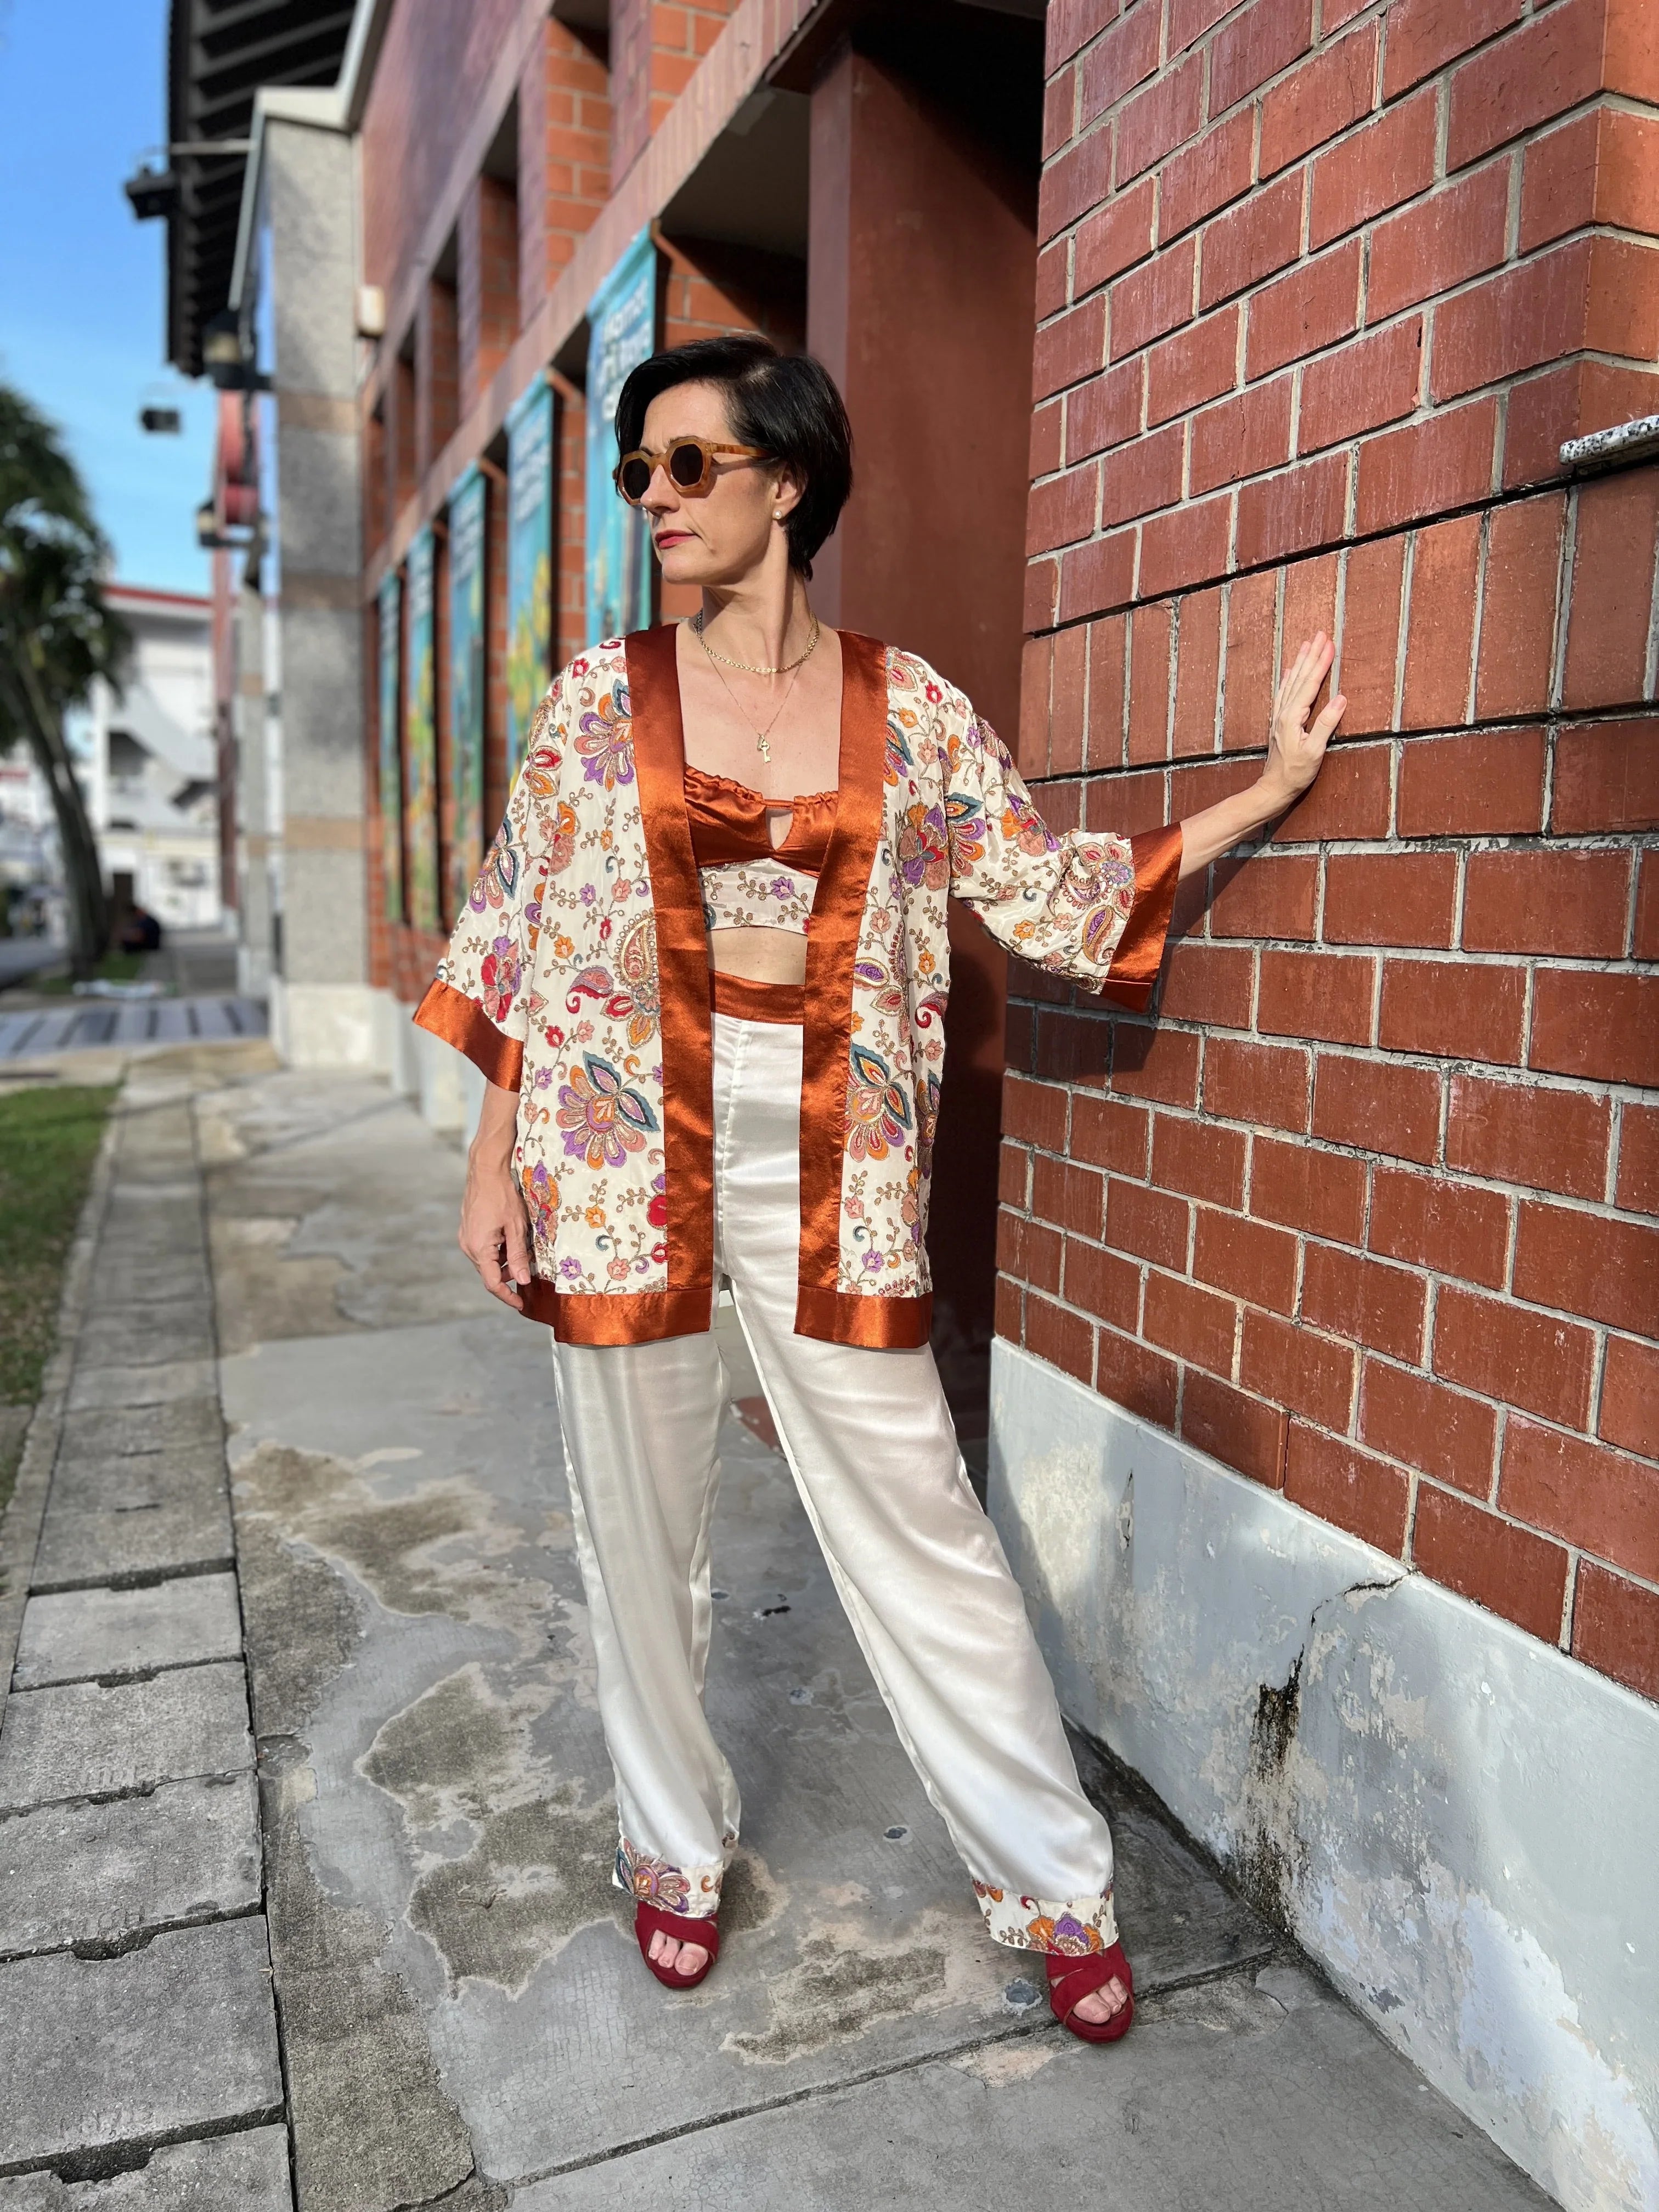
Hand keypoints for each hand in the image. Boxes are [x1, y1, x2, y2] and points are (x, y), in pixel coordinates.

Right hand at [459, 1147, 532, 1310]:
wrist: (485, 1170)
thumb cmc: (503, 1195)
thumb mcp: (517, 1227)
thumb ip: (518, 1255)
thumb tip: (522, 1280)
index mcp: (479, 1248)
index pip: (493, 1283)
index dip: (507, 1296)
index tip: (520, 1304)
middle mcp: (468, 1246)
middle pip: (490, 1273)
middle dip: (509, 1276)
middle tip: (529, 1270)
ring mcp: (466, 1238)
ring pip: (487, 1261)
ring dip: (505, 1262)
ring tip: (523, 1250)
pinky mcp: (468, 1230)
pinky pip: (484, 1249)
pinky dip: (498, 1251)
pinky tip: (511, 1239)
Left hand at [1262, 631, 1344, 810]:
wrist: (1274, 787)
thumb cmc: (1296, 773)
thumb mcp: (1315, 751)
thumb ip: (1326, 724)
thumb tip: (1341, 699)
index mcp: (1293, 717)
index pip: (1310, 684)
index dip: (1321, 663)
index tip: (1329, 644)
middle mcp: (1284, 712)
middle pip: (1300, 677)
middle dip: (1311, 655)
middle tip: (1320, 634)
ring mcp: (1280, 716)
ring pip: (1291, 682)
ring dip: (1300, 662)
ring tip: (1306, 644)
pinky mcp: (1279, 722)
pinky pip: (1284, 693)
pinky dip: (1288, 679)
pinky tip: (1289, 671)